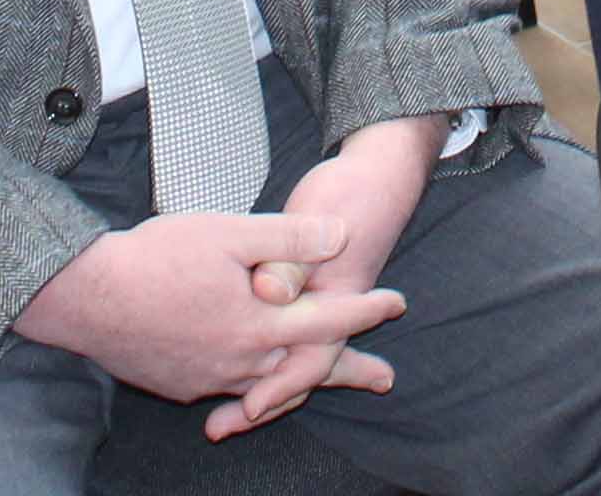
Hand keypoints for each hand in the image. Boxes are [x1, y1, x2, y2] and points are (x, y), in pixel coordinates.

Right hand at [11, 209, 405, 409]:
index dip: (366, 310)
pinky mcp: (180, 384)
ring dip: (298, 383)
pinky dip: (249, 386)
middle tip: (385, 379)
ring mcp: (208, 379)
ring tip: (315, 386)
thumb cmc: (156, 258)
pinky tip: (249, 381)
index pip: (328, 320)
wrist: (86, 298)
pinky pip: (227, 388)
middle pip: (307, 368)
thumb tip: (341, 237)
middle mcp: (240, 362)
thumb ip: (289, 238)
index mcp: (260, 325)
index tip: (398, 301)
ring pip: (267, 384)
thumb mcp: (230, 233)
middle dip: (349, 370)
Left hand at [220, 115, 440, 438]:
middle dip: (262, 399)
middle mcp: (329, 310)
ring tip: (228, 415)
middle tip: (219, 428)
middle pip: (296, 369)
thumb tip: (268, 293)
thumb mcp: (321, 218)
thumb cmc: (350, 193)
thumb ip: (292, 260)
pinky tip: (241, 365)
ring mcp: (319, 303)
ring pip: (290, 356)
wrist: (381, 171)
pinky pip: (286, 337)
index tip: (249, 406)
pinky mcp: (306, 291)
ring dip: (263, 384)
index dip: (278, 384)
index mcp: (335, 299)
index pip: (310, 358)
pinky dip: (266, 356)